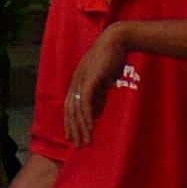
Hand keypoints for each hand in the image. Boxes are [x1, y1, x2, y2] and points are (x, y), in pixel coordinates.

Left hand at [65, 24, 128, 146]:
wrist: (116, 42)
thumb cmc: (110, 60)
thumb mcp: (103, 83)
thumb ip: (98, 98)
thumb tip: (94, 114)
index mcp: (77, 82)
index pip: (69, 106)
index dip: (70, 122)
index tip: (72, 137)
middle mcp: (75, 81)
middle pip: (70, 110)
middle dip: (73, 129)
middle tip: (77, 146)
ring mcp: (81, 80)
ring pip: (77, 108)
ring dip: (81, 127)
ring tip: (86, 141)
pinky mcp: (90, 79)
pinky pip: (85, 101)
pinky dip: (87, 116)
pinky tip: (90, 127)